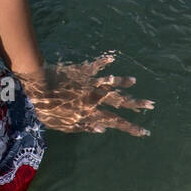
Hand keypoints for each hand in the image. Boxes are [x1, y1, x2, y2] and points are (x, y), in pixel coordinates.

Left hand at [11, 52, 153, 135]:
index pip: (115, 122)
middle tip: (151, 105)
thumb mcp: (64, 125)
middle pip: (119, 101)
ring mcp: (89, 83)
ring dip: (123, 82)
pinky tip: (111, 58)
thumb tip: (103, 129)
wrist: (39, 85)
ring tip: (134, 81)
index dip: (130, 127)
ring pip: (111, 83)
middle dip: (136, 104)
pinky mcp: (82, 71)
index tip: (144, 131)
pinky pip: (95, 66)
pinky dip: (103, 62)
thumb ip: (84, 127)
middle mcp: (94, 97)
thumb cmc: (47, 109)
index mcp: (90, 112)